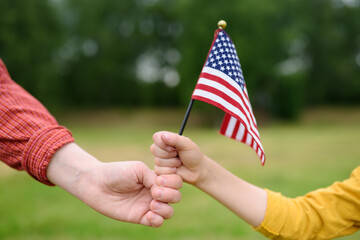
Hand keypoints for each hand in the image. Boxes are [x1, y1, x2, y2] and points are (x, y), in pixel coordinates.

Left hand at [47, 143, 180, 226]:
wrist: (97, 183)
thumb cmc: (117, 172)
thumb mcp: (138, 169)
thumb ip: (153, 178)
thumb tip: (162, 190)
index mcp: (156, 178)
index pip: (175, 181)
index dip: (173, 182)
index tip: (160, 181)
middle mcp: (154, 192)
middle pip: (176, 197)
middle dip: (170, 195)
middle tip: (156, 192)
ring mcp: (148, 205)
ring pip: (169, 212)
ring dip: (165, 208)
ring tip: (152, 205)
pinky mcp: (140, 217)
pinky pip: (157, 223)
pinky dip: (157, 220)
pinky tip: (148, 214)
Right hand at [150, 131, 208, 185]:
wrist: (197, 171)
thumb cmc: (193, 155)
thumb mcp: (187, 144)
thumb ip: (175, 139)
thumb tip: (163, 136)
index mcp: (166, 139)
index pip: (156, 137)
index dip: (163, 143)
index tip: (173, 148)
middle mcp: (161, 148)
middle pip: (154, 149)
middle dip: (169, 155)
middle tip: (178, 155)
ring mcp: (159, 159)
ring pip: (158, 161)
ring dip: (171, 164)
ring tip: (179, 163)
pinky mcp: (160, 170)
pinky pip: (159, 171)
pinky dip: (170, 171)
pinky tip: (176, 170)